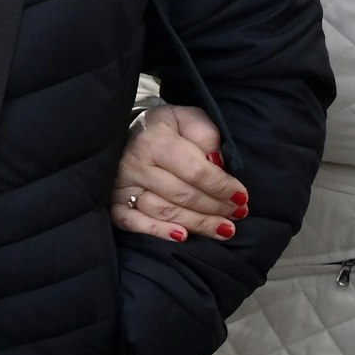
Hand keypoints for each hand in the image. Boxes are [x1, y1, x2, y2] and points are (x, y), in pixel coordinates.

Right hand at [117, 103, 244, 244]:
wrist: (126, 134)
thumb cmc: (165, 128)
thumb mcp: (187, 118)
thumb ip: (206, 135)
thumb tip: (217, 163)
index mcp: (154, 141)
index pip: (195, 171)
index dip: (222, 187)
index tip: (242, 197)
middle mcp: (135, 164)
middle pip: (183, 195)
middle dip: (215, 208)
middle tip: (238, 214)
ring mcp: (122, 186)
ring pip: (164, 212)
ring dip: (197, 224)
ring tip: (224, 229)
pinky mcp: (113, 203)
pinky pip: (133, 223)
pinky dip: (157, 231)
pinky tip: (182, 236)